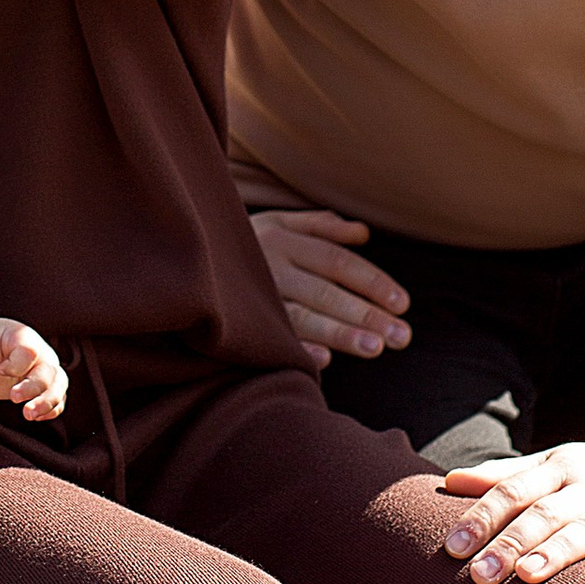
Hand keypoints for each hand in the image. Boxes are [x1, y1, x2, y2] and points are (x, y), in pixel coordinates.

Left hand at [0, 316, 69, 425]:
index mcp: (21, 337)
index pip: (29, 352)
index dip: (16, 365)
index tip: (0, 370)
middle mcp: (38, 352)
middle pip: (48, 370)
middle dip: (34, 388)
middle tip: (13, 399)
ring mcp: (42, 370)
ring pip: (58, 386)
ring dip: (48, 402)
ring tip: (29, 415)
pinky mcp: (41, 388)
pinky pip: (57, 398)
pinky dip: (52, 409)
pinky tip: (38, 418)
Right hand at [251, 208, 408, 369]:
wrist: (181, 250)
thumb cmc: (245, 241)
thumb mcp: (278, 222)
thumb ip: (321, 226)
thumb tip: (364, 233)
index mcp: (285, 240)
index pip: (338, 263)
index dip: (372, 282)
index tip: (402, 304)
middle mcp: (271, 266)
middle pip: (327, 291)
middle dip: (366, 314)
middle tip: (403, 337)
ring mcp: (253, 295)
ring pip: (302, 316)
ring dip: (339, 333)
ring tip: (375, 349)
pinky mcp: (238, 320)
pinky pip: (270, 336)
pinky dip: (295, 347)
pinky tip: (323, 361)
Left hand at [438, 428, 584, 583]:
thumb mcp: (555, 468)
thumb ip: (506, 477)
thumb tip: (449, 482)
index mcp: (560, 469)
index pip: (515, 490)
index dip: (483, 517)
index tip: (451, 546)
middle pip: (545, 513)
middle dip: (510, 543)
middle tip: (477, 574)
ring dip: (557, 552)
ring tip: (526, 575)